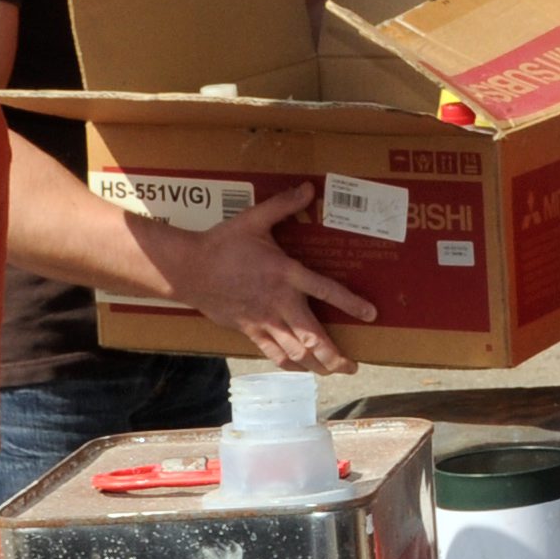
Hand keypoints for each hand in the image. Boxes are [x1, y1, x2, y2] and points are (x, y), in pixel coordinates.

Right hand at [148, 183, 373, 369]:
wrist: (188, 270)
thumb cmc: (222, 244)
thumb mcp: (253, 219)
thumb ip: (283, 205)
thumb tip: (309, 188)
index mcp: (285, 273)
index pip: (325, 290)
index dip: (350, 303)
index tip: (371, 315)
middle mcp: (279, 302)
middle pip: (312, 336)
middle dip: (335, 354)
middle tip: (353, 366)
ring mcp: (264, 320)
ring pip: (295, 351)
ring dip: (317, 364)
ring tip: (334, 370)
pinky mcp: (249, 330)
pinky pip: (273, 353)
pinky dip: (290, 364)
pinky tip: (301, 369)